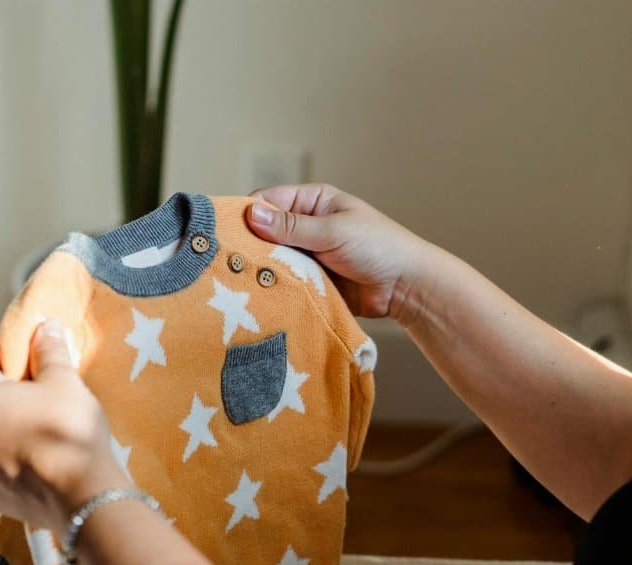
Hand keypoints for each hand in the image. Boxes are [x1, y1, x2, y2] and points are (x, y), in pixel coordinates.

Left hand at [0, 320, 129, 537]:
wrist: (81, 497)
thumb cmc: (69, 431)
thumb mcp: (65, 381)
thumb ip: (49, 351)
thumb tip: (43, 327)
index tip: (24, 354)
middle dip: (3, 387)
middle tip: (40, 388)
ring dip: (5, 422)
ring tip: (44, 424)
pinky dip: (11, 453)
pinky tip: (44, 455)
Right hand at [245, 183, 433, 319]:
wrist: (405, 287)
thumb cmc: (378, 247)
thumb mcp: (333, 231)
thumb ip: (291, 226)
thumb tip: (251, 214)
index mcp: (312, 202)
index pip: (267, 201)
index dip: (246, 214)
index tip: (226, 232)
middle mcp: (306, 226)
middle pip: (264, 233)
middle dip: (250, 246)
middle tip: (230, 262)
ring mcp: (307, 255)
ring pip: (271, 259)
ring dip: (262, 269)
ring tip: (242, 281)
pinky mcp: (310, 281)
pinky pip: (284, 282)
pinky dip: (275, 288)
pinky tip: (260, 295)